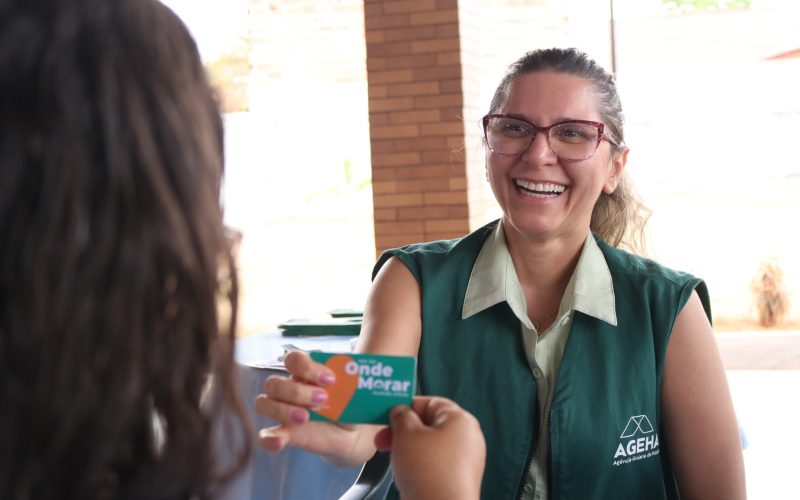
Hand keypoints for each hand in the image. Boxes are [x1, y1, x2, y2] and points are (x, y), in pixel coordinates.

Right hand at [254, 351, 371, 464]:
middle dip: (296, 391)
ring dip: (282, 410)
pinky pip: (265, 435)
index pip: (293, 360)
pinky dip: (270, 438)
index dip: (307, 367)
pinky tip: (280, 441)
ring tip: (306, 417)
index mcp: (304, 373)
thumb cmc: (347, 403)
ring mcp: (283, 411)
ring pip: (264, 403)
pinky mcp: (284, 434)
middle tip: (322, 399)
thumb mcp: (352, 391)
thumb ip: (350, 379)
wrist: (351, 431)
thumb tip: (360, 365)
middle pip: (273, 382)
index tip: (330, 379)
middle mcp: (288, 389)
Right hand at [375, 397, 484, 499]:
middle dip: (404, 431)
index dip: (407, 406)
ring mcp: (465, 461)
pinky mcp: (457, 480)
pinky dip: (419, 465)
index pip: (430, 402)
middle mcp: (467, 438)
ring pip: (430, 446)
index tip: (390, 414)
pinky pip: (434, 465)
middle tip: (385, 437)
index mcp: (460, 420)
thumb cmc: (429, 472)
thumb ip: (401, 416)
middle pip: (429, 425)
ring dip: (409, 449)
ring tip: (394, 457)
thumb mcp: (406, 434)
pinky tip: (406, 473)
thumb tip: (400, 412)